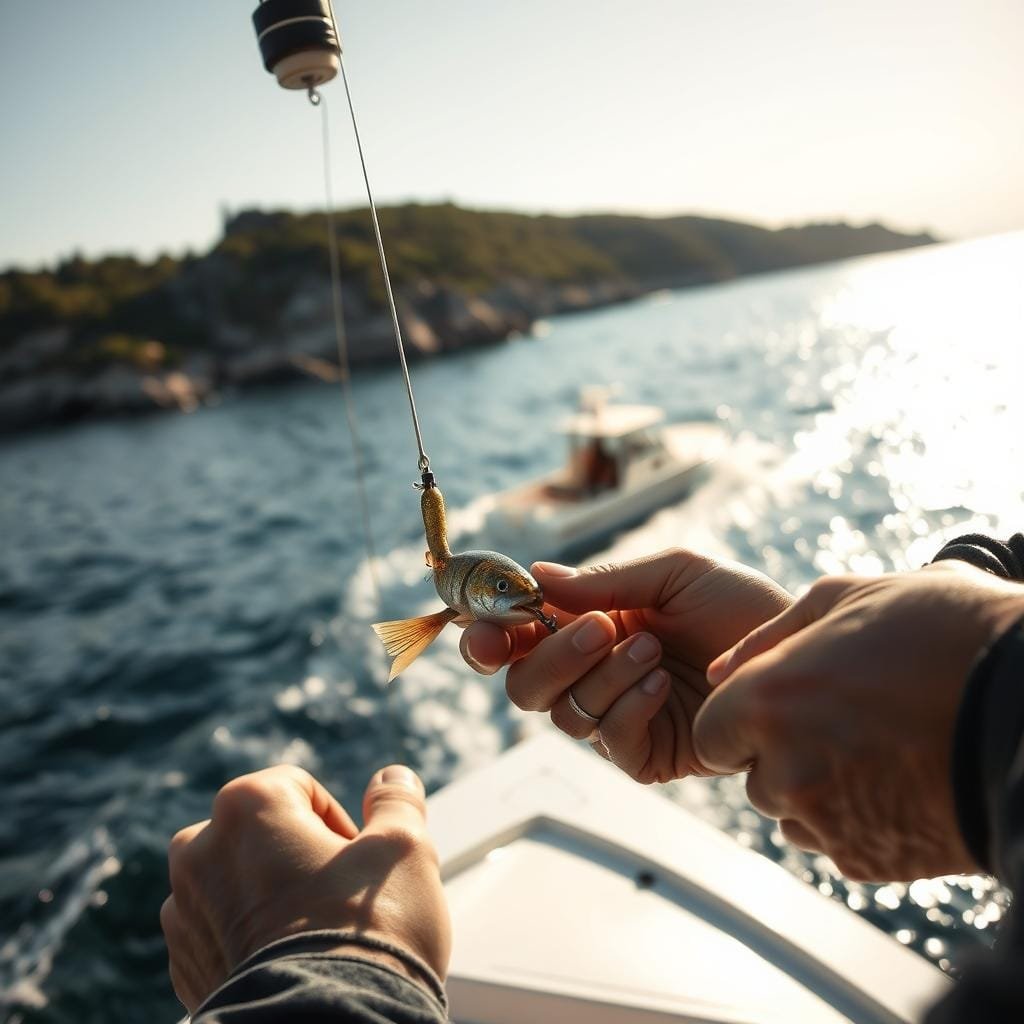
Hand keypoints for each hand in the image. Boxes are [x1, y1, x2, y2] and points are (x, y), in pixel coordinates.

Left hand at [160, 764, 449, 1013]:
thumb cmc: (367, 934)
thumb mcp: (403, 848)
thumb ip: (395, 801)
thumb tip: (392, 777)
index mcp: (246, 806)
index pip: (301, 788)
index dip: (339, 824)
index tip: (357, 863)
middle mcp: (199, 852)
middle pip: (262, 833)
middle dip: (299, 856)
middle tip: (338, 897)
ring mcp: (184, 915)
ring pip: (238, 883)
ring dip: (271, 897)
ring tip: (316, 935)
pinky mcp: (184, 970)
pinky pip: (221, 935)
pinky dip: (252, 941)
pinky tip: (291, 962)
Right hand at [461, 550, 792, 782]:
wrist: (796, 650)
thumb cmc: (737, 604)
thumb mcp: (673, 573)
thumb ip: (604, 581)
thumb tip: (536, 577)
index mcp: (588, 624)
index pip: (516, 637)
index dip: (486, 635)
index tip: (481, 628)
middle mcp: (593, 672)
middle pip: (522, 684)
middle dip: (550, 656)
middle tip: (598, 628)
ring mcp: (617, 716)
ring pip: (562, 712)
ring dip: (602, 676)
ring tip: (653, 648)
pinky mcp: (647, 754)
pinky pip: (608, 741)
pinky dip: (626, 708)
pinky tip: (662, 685)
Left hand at [693, 561, 1023, 879]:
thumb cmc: (940, 632)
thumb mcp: (845, 599)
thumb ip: (767, 636)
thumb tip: (717, 669)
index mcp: (767, 703)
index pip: (712, 733)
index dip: (741, 718)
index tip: (779, 706)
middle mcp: (785, 770)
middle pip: (753, 778)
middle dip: (780, 754)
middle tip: (841, 721)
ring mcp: (829, 822)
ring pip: (794, 814)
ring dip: (817, 789)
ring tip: (876, 748)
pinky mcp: (871, 861)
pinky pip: (840, 845)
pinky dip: (859, 821)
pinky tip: (900, 780)